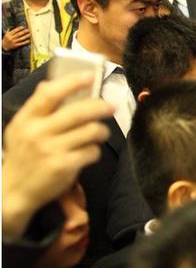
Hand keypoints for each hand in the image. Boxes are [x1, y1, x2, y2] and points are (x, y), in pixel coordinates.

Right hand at [2, 26, 30, 50]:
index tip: (23, 27)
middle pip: (19, 34)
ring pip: (21, 39)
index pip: (15, 30)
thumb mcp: (6, 34)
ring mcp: (14, 42)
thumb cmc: (7, 39)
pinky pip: (21, 43)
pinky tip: (29, 40)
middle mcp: (11, 38)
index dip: (19, 28)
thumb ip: (10, 30)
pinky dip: (25, 42)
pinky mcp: (16, 46)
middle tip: (28, 30)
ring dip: (26, 36)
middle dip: (24, 32)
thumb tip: (13, 26)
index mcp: (9, 34)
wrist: (4, 46)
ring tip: (30, 34)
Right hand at [2, 72, 113, 237]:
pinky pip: (91, 151)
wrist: (13, 192)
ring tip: (100, 133)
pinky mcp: (63, 166)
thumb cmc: (23, 156)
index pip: (50, 94)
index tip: (91, 75)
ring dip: (101, 131)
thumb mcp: (21, 129)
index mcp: (26, 119)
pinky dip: (95, 151)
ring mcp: (51, 150)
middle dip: (101, 107)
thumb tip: (49, 83)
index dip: (73, 82)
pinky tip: (89, 152)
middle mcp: (37, 133)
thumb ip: (37, 107)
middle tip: (111, 106)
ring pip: (91, 131)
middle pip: (79, 112)